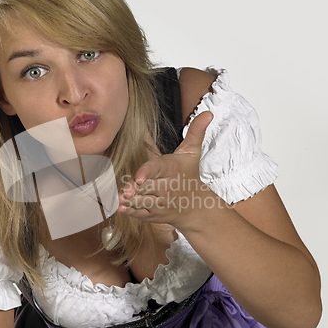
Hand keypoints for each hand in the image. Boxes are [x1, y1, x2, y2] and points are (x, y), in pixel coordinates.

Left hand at [118, 111, 215, 230]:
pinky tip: (119, 207)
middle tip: (125, 189)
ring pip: (143, 201)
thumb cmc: (189, 174)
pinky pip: (141, 214)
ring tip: (119, 198)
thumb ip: (195, 131)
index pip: (158, 169)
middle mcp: (166, 187)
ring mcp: (160, 202)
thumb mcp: (192, 152)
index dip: (147, 172)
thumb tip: (207, 113)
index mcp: (172, 169)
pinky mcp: (154, 214)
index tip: (138, 178)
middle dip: (135, 188)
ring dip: (130, 201)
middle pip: (148, 186)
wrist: (196, 207)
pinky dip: (130, 211)